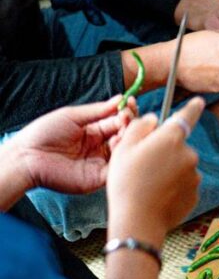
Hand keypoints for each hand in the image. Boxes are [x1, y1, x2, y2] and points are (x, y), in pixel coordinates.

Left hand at [6, 96, 136, 195]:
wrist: (27, 156)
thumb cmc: (44, 133)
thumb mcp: (72, 116)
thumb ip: (98, 111)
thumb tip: (120, 99)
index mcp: (95, 132)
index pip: (118, 122)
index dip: (127, 113)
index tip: (131, 103)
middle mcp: (100, 148)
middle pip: (125, 136)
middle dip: (130, 124)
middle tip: (127, 116)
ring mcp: (101, 163)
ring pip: (125, 152)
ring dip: (128, 137)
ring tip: (123, 127)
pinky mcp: (99, 178)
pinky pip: (117, 169)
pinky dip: (122, 156)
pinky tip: (116, 142)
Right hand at [106, 97, 203, 247]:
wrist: (139, 220)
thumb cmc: (126, 181)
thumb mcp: (123, 148)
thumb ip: (140, 128)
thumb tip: (153, 120)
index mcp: (171, 138)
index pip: (186, 117)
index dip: (192, 108)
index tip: (199, 101)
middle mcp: (189, 154)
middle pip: (177, 147)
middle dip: (164, 152)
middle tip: (143, 166)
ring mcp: (195, 175)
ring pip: (180, 167)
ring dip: (168, 171)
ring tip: (148, 184)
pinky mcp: (195, 194)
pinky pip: (184, 185)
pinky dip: (173, 187)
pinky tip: (158, 196)